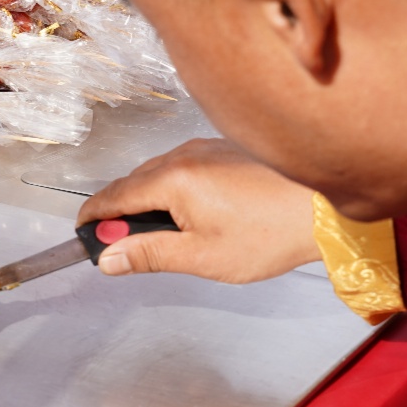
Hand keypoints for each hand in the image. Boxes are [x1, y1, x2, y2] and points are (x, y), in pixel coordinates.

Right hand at [76, 138, 320, 282]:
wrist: (324, 209)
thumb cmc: (268, 234)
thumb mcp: (201, 256)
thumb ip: (149, 254)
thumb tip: (107, 258)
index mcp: (171, 179)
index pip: (113, 196)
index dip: (92, 218)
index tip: (82, 236)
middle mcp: (183, 155)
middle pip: (132, 183)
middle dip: (120, 213)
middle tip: (124, 248)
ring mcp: (204, 148)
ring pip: (157, 174)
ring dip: (147, 201)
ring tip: (163, 236)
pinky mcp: (224, 150)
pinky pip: (182, 167)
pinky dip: (172, 189)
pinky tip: (192, 215)